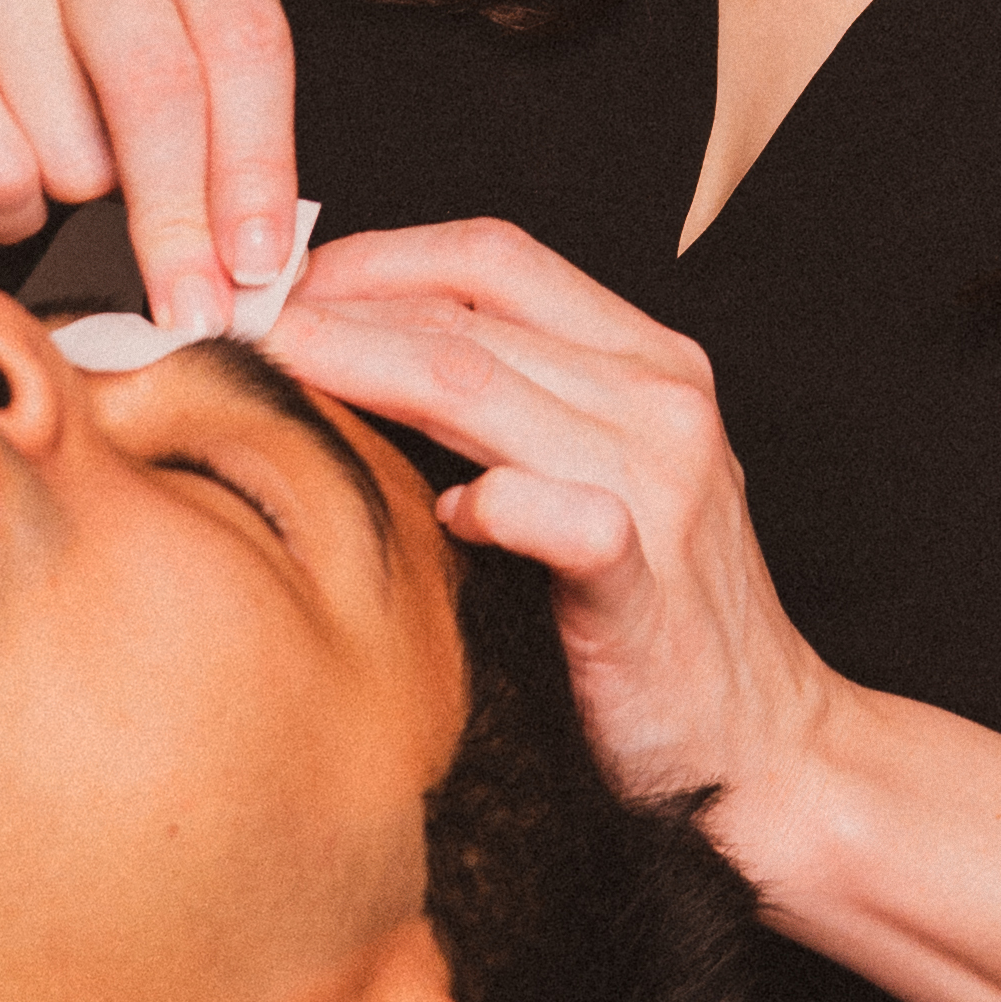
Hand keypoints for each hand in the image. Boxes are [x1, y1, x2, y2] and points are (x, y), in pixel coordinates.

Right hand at [0, 0, 301, 346]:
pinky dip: (9, 212)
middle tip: (193, 310)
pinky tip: (4, 182)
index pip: (246, 39)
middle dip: (182, 221)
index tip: (259, 270)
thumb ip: (231, 146)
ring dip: (80, 197)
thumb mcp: (182, 74)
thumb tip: (258, 269)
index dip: (260, 168)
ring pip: (73, 142)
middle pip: (159, 87)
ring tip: (60, 164)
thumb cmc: (80, 71)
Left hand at [274, 221, 836, 839]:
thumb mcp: (591, 476)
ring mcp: (659, 483)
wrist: (762, 744)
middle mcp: (660, 400)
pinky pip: (562, 515)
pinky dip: (494, 501)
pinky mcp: (644, 580)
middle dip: (340, 303)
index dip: (376, 256)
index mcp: (647, 362)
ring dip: (365, 365)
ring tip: (279, 369)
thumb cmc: (656, 617)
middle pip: (469, 313)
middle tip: (239, 319)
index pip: (494, 260)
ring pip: (482, 386)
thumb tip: (356, 359)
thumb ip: (503, 412)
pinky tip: (442, 512)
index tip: (283, 279)